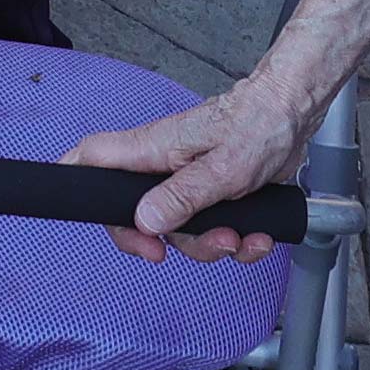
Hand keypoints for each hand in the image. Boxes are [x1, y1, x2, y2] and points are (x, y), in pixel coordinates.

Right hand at [61, 58, 333, 262]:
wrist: (296, 115)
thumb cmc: (259, 124)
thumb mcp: (223, 168)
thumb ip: (182, 196)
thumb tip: (144, 222)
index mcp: (152, 150)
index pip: (92, 158)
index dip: (73, 181)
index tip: (85, 214)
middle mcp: (162, 168)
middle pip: (132, 214)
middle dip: (155, 243)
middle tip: (168, 253)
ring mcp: (187, 184)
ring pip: (178, 231)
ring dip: (209, 246)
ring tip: (238, 238)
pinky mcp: (214, 198)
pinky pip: (212, 232)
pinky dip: (237, 243)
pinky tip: (256, 237)